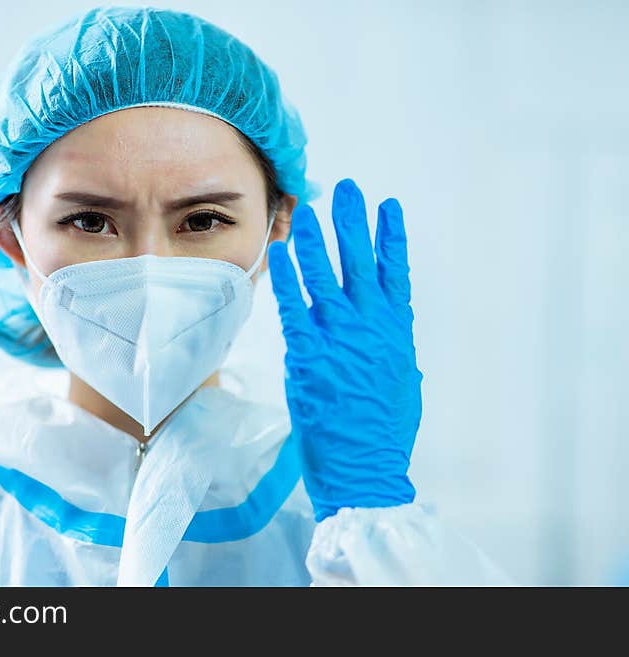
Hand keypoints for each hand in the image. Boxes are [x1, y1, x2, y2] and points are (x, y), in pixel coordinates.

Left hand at [268, 178, 421, 521]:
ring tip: (307, 208)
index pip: (394, 271)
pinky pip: (294, 305)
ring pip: (325, 275)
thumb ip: (391, 349)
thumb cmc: (383, 429)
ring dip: (316, 238)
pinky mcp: (307, 353)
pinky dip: (287, 276)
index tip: (388, 206)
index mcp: (394, 330)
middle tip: (345, 189)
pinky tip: (280, 252)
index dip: (390, 236)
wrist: (363, 464)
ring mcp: (337, 337)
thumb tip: (385, 332)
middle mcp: (369, 325)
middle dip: (352, 221)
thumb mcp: (401, 381)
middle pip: (360, 261)